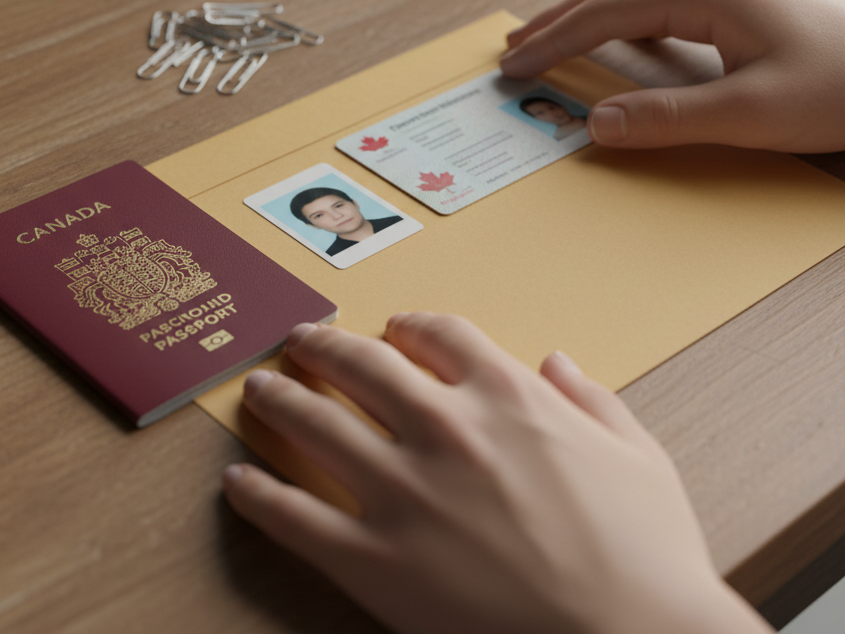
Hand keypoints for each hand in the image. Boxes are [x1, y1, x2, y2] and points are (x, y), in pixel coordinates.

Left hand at [223, 314, 770, 633]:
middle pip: (363, 364)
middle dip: (326, 345)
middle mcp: (445, 429)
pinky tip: (237, 482)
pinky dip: (259, 496)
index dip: (410, 324)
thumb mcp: (639, 458)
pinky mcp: (375, 562)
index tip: (394, 327)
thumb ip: (593, 400)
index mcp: (509, 397)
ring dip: (280, 399)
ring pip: (317, 424)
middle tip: (301, 339)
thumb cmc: (649, 559)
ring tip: (259, 387)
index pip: (440, 333)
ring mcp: (403, 493)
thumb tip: (557, 360)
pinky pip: (297, 519)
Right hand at [499, 0, 844, 151]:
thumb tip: (596, 123)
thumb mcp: (751, 114)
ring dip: (589, 16)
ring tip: (550, 39)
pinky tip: (618, 37)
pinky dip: (626, 20)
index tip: (515, 65)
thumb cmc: (844, 87)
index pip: (607, 11)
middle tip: (513, 47)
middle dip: (559, 20)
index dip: (554, 40)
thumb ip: (665, 118)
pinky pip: (667, 1)